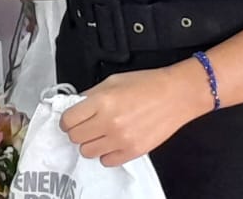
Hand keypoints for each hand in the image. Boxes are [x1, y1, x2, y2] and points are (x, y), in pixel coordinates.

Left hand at [61, 65, 206, 166]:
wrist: (176, 95)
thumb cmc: (146, 84)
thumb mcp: (112, 81)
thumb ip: (91, 95)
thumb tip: (75, 106)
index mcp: (101, 101)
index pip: (68, 120)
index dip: (67, 119)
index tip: (72, 118)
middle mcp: (109, 122)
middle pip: (75, 137)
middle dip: (77, 130)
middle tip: (87, 124)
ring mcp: (121, 140)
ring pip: (87, 152)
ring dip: (90, 143)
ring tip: (101, 134)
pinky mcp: (133, 152)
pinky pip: (106, 161)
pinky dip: (106, 153)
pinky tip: (113, 142)